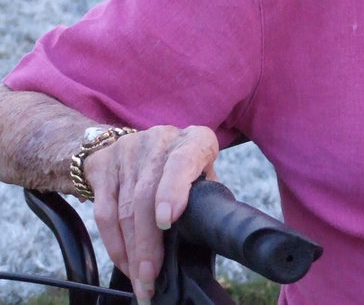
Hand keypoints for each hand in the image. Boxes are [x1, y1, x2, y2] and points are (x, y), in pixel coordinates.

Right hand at [85, 125, 218, 303]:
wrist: (134, 142)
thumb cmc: (180, 166)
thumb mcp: (201, 170)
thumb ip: (204, 195)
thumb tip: (206, 234)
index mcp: (194, 140)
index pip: (182, 161)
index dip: (173, 190)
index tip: (167, 221)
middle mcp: (161, 140)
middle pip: (146, 195)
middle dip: (148, 242)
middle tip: (150, 275)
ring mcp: (129, 151)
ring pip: (124, 208)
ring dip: (131, 249)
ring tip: (139, 277)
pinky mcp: (104, 165)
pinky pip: (104, 212)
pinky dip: (114, 243)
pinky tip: (124, 262)